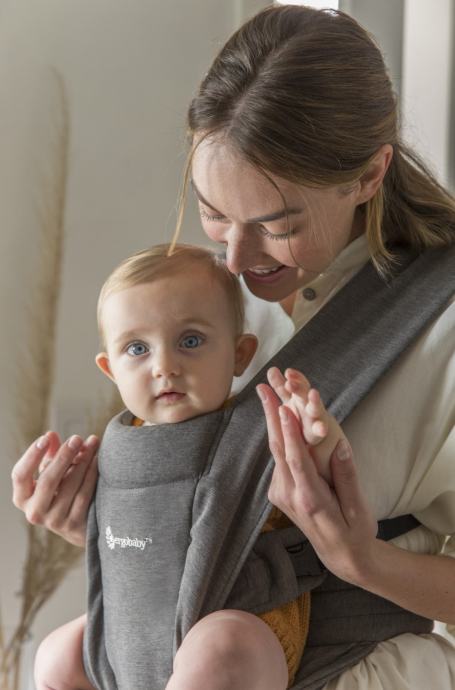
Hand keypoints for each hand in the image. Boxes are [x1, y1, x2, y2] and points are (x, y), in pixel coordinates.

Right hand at [11, 431, 98, 547]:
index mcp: (22, 498)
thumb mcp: (51, 473)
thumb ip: (50, 454)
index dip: (32, 455)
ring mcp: (54, 521)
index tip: (45, 438)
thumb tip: (50, 435)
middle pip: (47, 481)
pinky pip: (85, 494)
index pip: (20, 475)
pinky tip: (98, 459)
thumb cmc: (61, 491)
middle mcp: (34, 512)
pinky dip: (92, 474)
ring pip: (70, 485)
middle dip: (63, 456)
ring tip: (92, 443)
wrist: (79, 525)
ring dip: (83, 461)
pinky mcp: (74, 524)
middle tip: (77, 438)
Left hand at [256, 382, 377, 584]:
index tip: (284, 408)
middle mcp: (289, 495)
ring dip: (272, 422)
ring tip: (267, 393)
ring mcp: (281, 494)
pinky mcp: (279, 491)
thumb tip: (341, 446)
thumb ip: (347, 479)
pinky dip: (280, 435)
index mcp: (310, 500)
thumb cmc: (355, 533)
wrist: (341, 557)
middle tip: (264, 389)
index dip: (289, 433)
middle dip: (271, 417)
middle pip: (278, 451)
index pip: (297, 461)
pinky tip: (278, 414)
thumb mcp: (359, 510)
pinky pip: (279, 459)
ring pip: (276, 452)